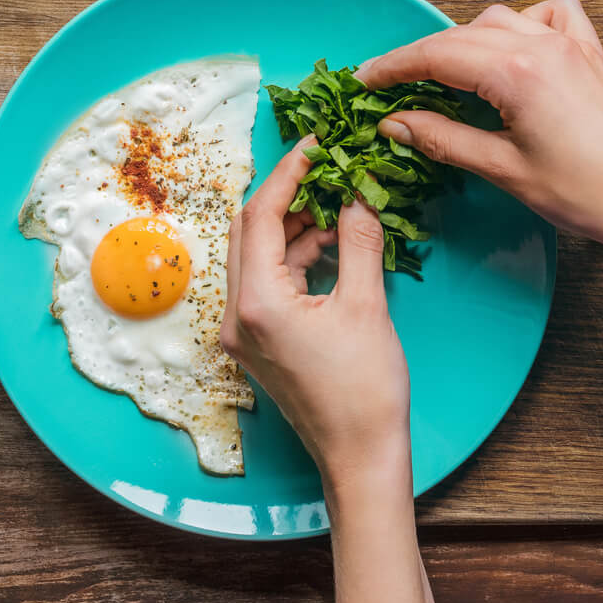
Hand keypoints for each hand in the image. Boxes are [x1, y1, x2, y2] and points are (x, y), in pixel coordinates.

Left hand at [220, 140, 410, 485]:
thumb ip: (357, 240)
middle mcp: (237, 315)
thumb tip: (359, 191)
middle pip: (247, 229)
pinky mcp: (258, 342)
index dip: (289, 171)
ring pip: (255, 254)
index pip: (259, 214)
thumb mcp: (366, 305)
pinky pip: (266, 280)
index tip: (318, 144)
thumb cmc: (365, 391)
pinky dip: (294, 255)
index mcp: (258, 303)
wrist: (360, 458)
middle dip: (285, 194)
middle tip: (327, 169)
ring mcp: (243, 332)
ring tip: (338, 204)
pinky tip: (330, 243)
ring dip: (291, 225)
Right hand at [358, 0, 602, 267]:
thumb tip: (396, 123)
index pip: (437, 55)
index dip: (394, 66)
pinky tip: (515, 52)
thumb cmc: (585, 195)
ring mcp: (572, 43)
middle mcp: (544, 44)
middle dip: (421, 57)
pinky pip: (550, 15)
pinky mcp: (592, 53)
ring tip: (446, 77)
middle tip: (390, 85)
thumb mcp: (504, 170)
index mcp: (518, 72)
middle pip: (461, 35)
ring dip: (467, 41)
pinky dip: (524, 24)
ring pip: (501, 20)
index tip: (364, 80)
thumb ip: (444, 139)